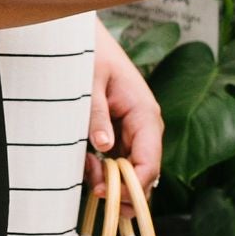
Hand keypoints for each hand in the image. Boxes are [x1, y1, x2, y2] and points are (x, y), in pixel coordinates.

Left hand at [87, 17, 162, 194]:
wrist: (84, 40)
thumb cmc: (90, 56)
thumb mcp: (89, 84)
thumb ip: (96, 115)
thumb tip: (105, 147)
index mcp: (145, 114)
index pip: (149, 163)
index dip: (133, 187)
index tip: (108, 195)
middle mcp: (144, 127)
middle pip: (143, 174)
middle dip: (123, 190)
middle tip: (97, 195)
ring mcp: (133, 132)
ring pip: (128, 171)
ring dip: (108, 179)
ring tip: (86, 167)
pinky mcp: (119, 133)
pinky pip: (115, 161)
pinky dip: (100, 168)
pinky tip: (85, 160)